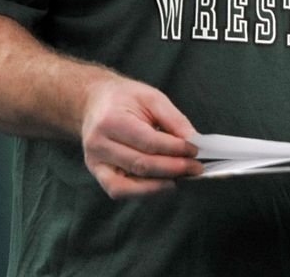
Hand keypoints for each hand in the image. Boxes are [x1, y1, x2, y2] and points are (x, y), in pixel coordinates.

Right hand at [79, 76, 202, 197]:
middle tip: (195, 168)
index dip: (175, 149)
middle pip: (141, 165)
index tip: (195, 150)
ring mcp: (95, 162)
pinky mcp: (97, 173)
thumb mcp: (151, 97)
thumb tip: (193, 140)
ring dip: (160, 185)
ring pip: (129, 184)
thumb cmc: (124, 98)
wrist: (93, 102)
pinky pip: (119, 191)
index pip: (149, 142)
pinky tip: (162, 184)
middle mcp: (99, 144)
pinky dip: (143, 191)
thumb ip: (173, 119)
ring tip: (181, 177)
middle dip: (173, 169)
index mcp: (111, 120)